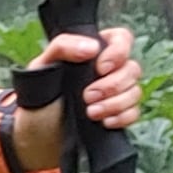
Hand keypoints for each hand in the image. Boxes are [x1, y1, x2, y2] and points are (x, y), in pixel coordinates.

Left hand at [10, 24, 141, 172]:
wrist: (37, 133)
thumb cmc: (38, 96)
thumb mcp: (42, 66)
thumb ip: (63, 47)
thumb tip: (92, 47)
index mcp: (92, 51)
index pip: (121, 39)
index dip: (118, 52)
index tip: (101, 68)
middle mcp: (108, 70)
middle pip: (132, 68)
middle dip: (112, 85)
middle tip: (87, 96)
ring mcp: (115, 94)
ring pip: (135, 92)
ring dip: (115, 104)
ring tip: (91, 112)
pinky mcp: (118, 115)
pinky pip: (134, 113)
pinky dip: (122, 118)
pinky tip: (104, 122)